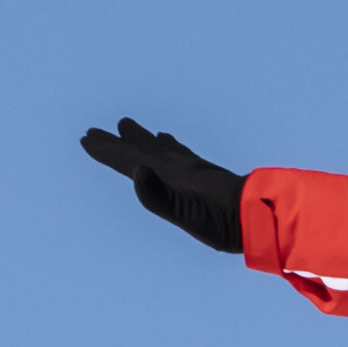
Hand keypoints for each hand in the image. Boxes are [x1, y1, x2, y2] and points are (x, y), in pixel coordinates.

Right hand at [81, 117, 248, 254]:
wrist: (261, 213)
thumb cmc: (223, 220)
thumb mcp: (186, 214)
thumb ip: (158, 196)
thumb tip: (136, 170)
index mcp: (168, 175)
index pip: (129, 160)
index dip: (106, 151)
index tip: (86, 139)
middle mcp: (178, 166)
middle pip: (140, 150)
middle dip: (117, 143)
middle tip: (95, 132)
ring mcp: (192, 168)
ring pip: (158, 147)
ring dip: (140, 138)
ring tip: (127, 126)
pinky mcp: (205, 174)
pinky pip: (178, 152)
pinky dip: (167, 144)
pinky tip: (168, 141)